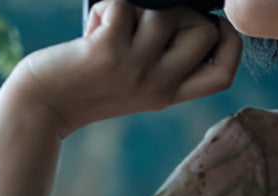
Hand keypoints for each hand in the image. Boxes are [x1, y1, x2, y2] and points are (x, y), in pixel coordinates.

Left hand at [7, 0, 241, 137]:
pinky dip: (108, 6)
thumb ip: (166, 60)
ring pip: (165, 13)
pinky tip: (95, 27)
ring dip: (140, 6)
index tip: (216, 26)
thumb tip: (191, 12)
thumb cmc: (89, 83)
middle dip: (183, 11)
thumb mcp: (138, 83)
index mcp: (170, 95)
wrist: (46, 103)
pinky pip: (125, 5)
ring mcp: (136, 69)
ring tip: (115, 26)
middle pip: (205, 33)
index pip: (223, 75)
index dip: (231, 44)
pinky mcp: (109, 52)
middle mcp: (159, 86)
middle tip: (151, 21)